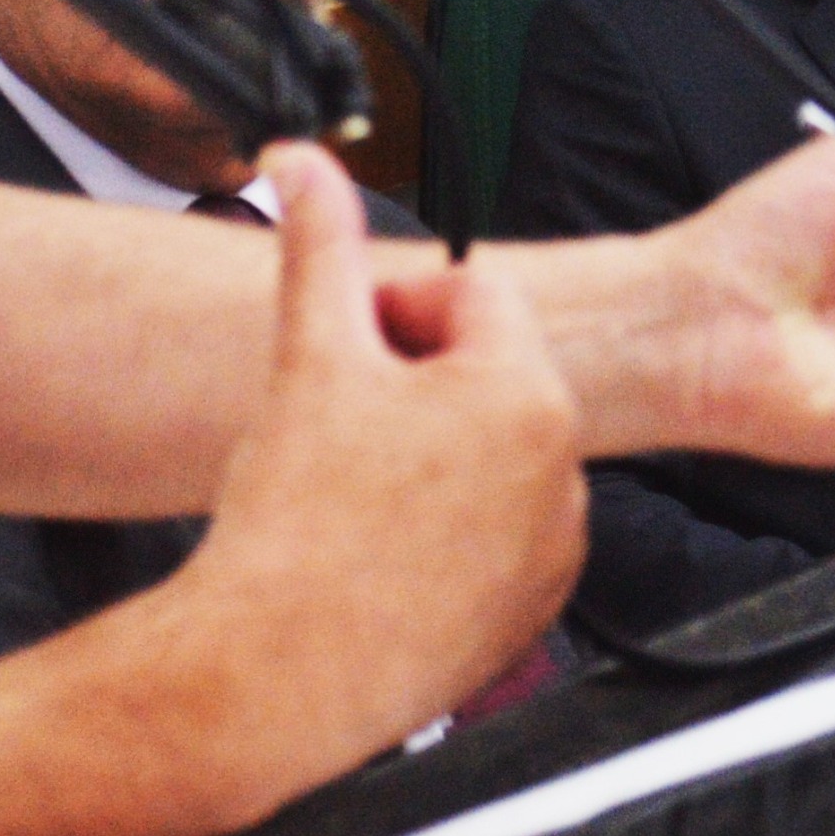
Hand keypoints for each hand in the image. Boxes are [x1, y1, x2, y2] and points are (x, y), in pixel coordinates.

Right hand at [166, 144, 586, 776]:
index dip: (395, 316)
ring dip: (433, 452)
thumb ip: (318, 239)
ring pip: (490, 451)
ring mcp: (553, 548)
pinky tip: (383, 548)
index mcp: (524, 393)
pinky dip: (451, 530)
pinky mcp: (533, 610)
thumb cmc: (295, 528)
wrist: (272, 673)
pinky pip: (500, 532)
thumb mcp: (309, 352)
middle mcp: (562, 471)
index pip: (471, 293)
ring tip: (359, 495)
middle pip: (485, 371)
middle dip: (414, 383)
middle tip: (344, 427)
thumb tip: (304, 162)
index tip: (350, 355)